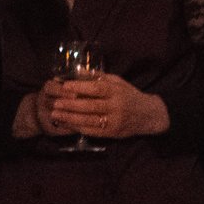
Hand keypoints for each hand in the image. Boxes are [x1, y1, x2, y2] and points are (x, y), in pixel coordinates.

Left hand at [45, 72, 168, 139]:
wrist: (149, 115)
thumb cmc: (129, 95)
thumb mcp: (117, 81)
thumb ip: (97, 77)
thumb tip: (76, 70)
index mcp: (117, 91)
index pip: (97, 89)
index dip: (80, 87)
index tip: (64, 86)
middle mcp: (116, 107)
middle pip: (90, 106)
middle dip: (70, 105)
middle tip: (55, 103)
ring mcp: (114, 121)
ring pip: (89, 120)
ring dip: (70, 118)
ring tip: (55, 114)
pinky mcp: (112, 133)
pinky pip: (92, 131)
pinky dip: (77, 127)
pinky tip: (66, 123)